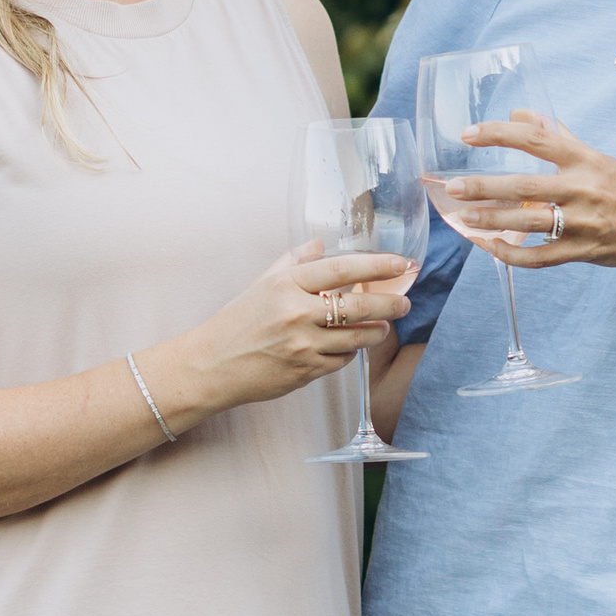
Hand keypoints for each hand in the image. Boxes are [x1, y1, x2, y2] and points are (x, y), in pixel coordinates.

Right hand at [155, 246, 416, 419]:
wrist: (211, 366)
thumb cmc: (236, 322)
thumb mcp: (261, 284)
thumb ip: (293, 261)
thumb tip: (321, 244)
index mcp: (286, 284)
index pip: (341, 268)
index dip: (376, 264)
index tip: (400, 264)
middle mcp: (296, 313)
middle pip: (358, 305)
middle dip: (389, 304)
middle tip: (404, 303)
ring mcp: (302, 344)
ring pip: (356, 337)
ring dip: (376, 331)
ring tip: (382, 327)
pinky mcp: (305, 371)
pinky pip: (341, 360)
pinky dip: (350, 352)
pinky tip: (349, 346)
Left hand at [446, 113, 615, 272]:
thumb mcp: (596, 156)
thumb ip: (557, 135)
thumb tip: (519, 113)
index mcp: (584, 159)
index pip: (536, 139)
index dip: (499, 134)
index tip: (468, 134)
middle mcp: (583, 189)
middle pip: (525, 185)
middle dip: (485, 187)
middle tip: (453, 188)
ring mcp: (583, 222)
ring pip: (529, 223)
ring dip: (492, 221)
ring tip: (464, 218)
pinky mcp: (582, 252)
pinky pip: (540, 257)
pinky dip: (512, 255)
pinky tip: (491, 247)